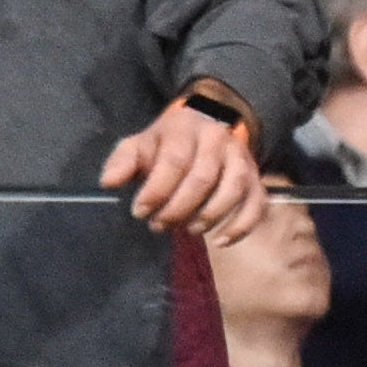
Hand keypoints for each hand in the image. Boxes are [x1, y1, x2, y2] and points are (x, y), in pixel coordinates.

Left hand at [99, 101, 264, 236]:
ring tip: (187, 230)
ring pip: (233, 190)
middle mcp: (218, 141)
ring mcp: (242, 159)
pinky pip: (257, 204)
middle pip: (203, 178)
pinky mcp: (256, 179)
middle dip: (178, 208)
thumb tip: (109, 182)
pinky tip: (221, 241)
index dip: (157, 190)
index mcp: (186, 129)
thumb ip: (123, 161)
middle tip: (158, 225)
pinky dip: (241, 226)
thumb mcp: (141, 144)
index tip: (140, 212)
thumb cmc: (168, 143)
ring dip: (209, 216)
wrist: (209, 125)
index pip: (174, 161)